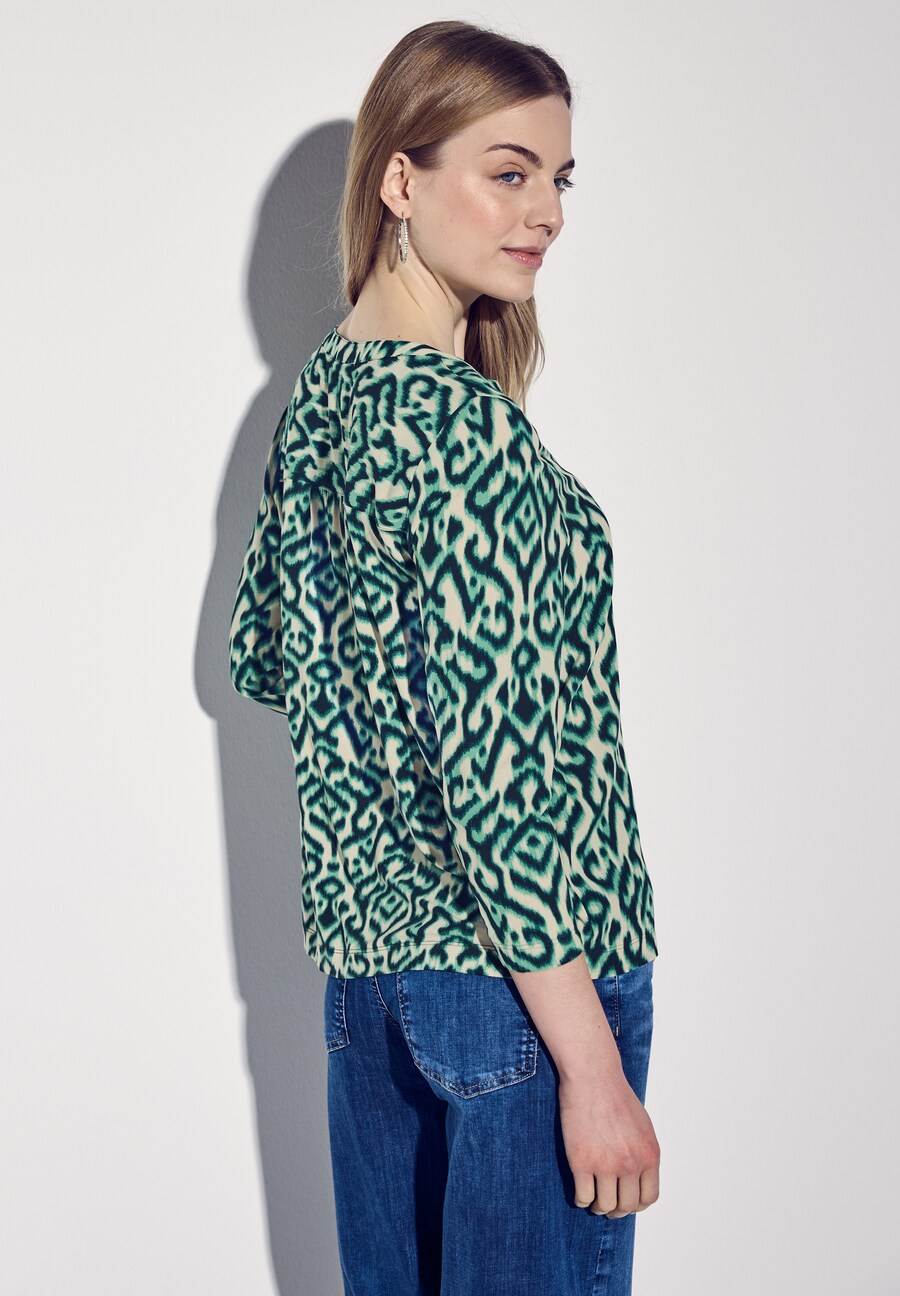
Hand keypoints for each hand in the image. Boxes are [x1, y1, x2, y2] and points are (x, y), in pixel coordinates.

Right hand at [558, 1065, 659, 1216]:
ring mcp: (606, 1164)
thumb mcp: (642, 1126)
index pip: (649, 1197)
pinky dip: (581, 1199)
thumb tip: (638, 1177)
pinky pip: (583, 1197)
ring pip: (604, 1206)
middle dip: (617, 1209)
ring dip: (598, 1207)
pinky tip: (579, 1191)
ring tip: (592, 1199)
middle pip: (627, 1206)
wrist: (593, 1077)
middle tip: (607, 1205)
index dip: (636, 1205)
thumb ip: (643, 1153)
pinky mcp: (581, 1162)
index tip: (626, 1202)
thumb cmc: (615, 1096)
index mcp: (649, 1155)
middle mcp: (631, 1164)